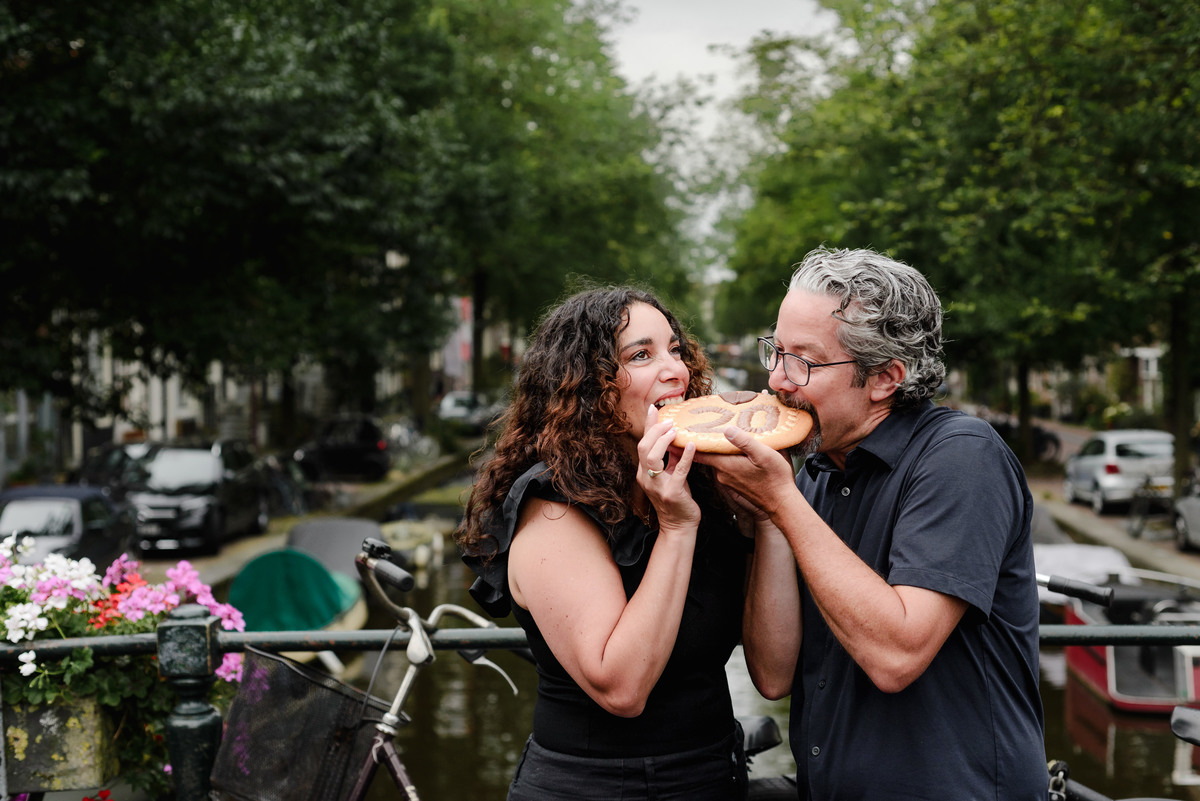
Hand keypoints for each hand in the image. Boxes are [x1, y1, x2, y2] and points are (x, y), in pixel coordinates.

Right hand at [637, 405, 699, 530]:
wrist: (679, 526)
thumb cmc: (677, 500)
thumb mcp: (670, 476)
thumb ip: (670, 458)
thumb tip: (675, 438)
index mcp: (644, 473)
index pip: (642, 444)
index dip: (648, 426)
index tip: (654, 409)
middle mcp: (646, 479)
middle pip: (644, 448)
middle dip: (655, 431)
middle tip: (670, 420)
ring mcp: (657, 487)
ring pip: (653, 458)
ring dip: (664, 441)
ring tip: (676, 430)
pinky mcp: (672, 493)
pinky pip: (678, 471)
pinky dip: (684, 457)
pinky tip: (692, 446)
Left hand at [693, 425, 795, 518]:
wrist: (782, 503)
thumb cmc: (775, 479)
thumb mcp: (764, 455)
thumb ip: (744, 442)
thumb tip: (727, 429)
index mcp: (726, 465)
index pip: (700, 453)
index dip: (689, 443)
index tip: (680, 434)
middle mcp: (723, 474)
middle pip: (708, 455)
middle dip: (704, 442)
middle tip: (700, 427)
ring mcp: (728, 481)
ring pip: (717, 461)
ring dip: (716, 450)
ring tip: (717, 435)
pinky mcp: (735, 484)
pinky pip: (725, 467)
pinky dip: (724, 458)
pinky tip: (732, 451)